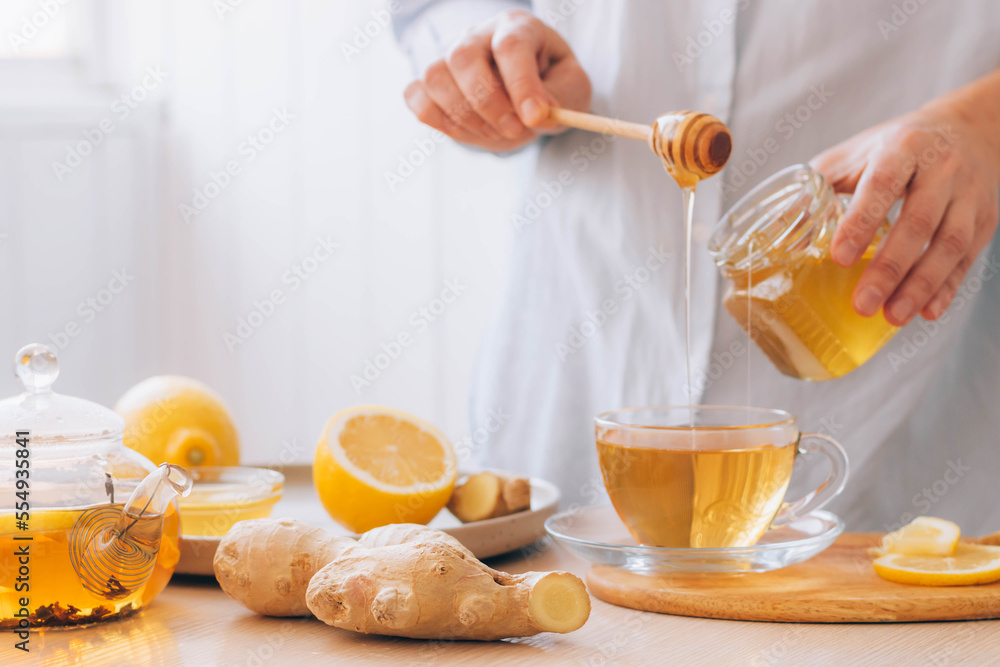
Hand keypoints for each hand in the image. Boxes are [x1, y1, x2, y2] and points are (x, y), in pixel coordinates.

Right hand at [403, 10, 590, 151]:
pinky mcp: (433, 82)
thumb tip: (536, 115)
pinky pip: (416, 96)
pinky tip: (466, 128)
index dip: (521, 84)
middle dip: (489, 104)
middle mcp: (479, 36)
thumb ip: (561, 100)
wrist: (525, 95)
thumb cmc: (552, 86)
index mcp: (519, 28)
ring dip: (464, 116)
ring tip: (495, 130)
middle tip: (515, 129)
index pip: (511, 46)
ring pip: (435, 77)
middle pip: (464, 58)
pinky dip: (436, 119)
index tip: (533, 118)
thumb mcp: (571, 90)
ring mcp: (449, 56)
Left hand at [811, 75, 999, 326]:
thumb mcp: (854, 154)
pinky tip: (927, 312)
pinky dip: (948, 288)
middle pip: (919, 222)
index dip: (861, 222)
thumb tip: (777, 229)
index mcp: (902, 148)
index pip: (882, 185)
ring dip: (921, 285)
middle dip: (889, 267)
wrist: (970, 129)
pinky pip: (969, 258)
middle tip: (862, 304)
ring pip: (950, 244)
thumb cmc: (895, 147)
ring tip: (892, 317)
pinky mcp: (986, 219)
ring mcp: (969, 195)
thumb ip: (817, 186)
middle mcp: (942, 168)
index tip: (839, 259)